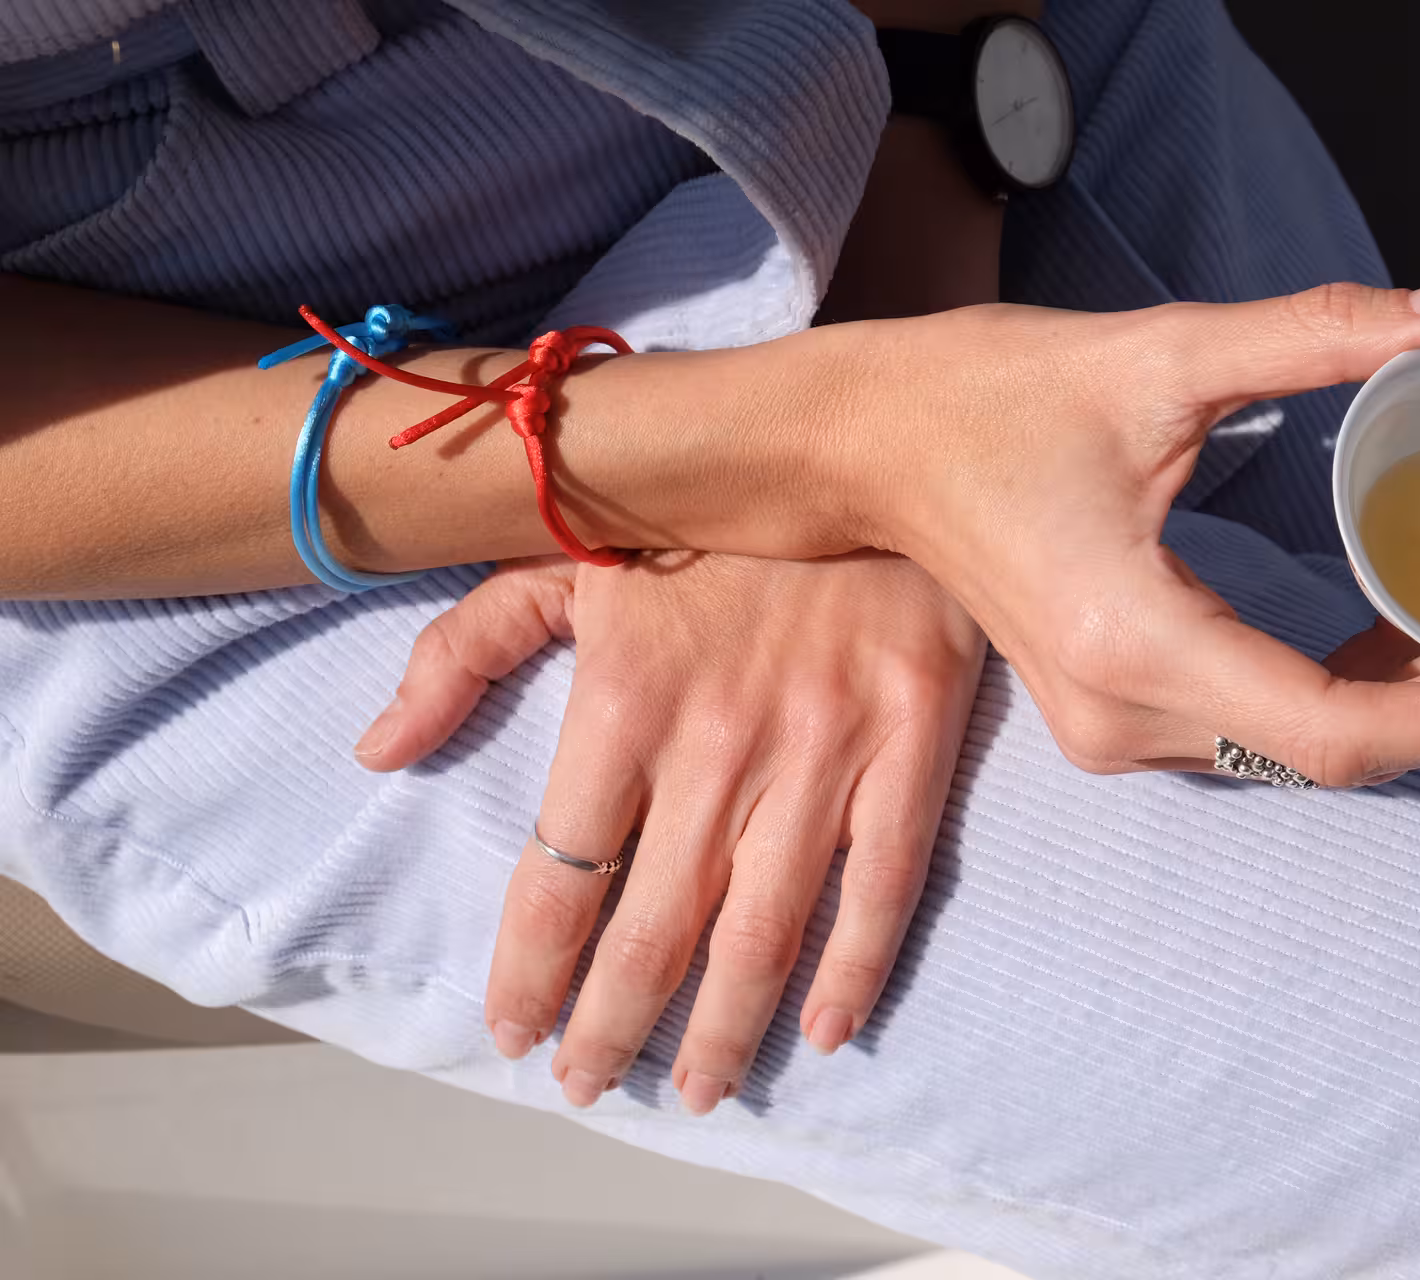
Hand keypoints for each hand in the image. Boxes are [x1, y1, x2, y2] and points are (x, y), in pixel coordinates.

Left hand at [355, 552, 985, 1111]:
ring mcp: (823, 752)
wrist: (870, 443)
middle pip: (654, 929)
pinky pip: (884, 883)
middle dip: (614, 1027)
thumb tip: (379, 752)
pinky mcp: (910, 745)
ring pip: (764, 930)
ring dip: (725, 1030)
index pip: (560, 877)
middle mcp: (718, 746)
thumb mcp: (566, 556)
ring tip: (698, 1089)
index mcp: (625, 702)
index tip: (515, 1033)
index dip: (532, 971)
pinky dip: (855, 967)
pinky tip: (824, 1028)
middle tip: (591, 1086)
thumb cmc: (707, 509)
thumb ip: (464, 652)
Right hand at [800, 274, 1419, 785]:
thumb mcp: (1160, 355)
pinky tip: (1407, 634)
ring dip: (1416, 704)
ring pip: (1303, 754)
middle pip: (1338, 754)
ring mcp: (1113, 729)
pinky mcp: (1113, 714)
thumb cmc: (985, 400)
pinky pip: (1260, 731)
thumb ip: (1322, 332)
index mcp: (1135, 641)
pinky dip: (1348, 695)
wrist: (868, 447)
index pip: (1339, 731)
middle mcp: (1124, 716)